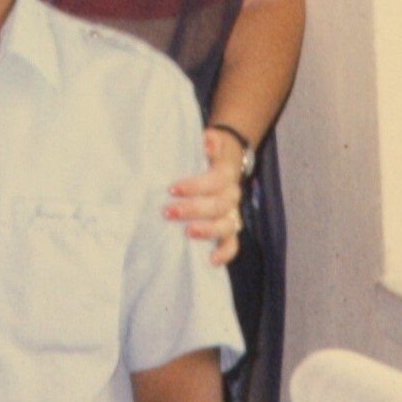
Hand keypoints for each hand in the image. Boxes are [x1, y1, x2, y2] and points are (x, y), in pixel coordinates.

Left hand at [165, 128, 244, 266]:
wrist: (225, 159)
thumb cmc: (209, 152)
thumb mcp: (210, 140)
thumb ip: (210, 140)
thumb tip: (209, 143)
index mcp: (227, 173)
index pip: (215, 180)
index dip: (195, 186)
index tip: (172, 190)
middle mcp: (232, 194)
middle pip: (219, 205)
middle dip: (193, 210)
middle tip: (168, 212)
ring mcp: (233, 212)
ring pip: (227, 225)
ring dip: (208, 231)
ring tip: (187, 233)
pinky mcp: (230, 228)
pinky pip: (233, 243)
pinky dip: (225, 253)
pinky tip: (211, 260)